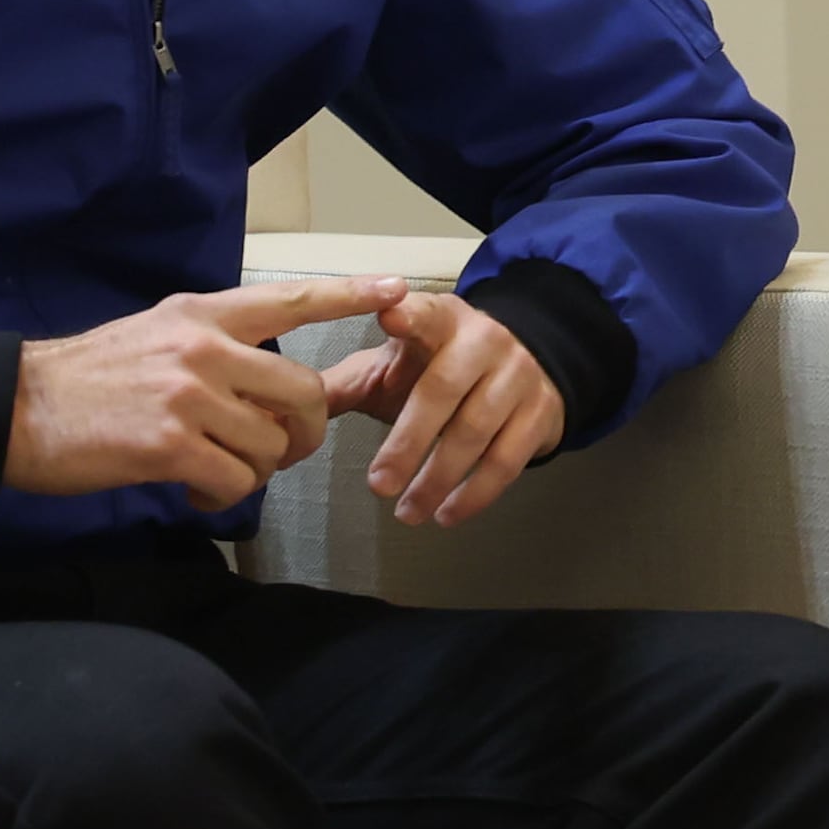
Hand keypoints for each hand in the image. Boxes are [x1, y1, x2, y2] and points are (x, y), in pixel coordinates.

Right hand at [6, 278, 403, 498]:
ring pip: (270, 445)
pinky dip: (221, 497)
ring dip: (254, 471)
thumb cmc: (87, 379)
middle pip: (301, 392)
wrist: (12, 408)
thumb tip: (268, 387)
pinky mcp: (168, 444)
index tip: (397, 288)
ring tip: (213, 473)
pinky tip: (191, 493)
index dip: (348, 294)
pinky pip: (235, 482)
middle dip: (301, 433)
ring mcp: (188, 394)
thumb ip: (215, 348)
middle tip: (277, 453)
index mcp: (202, 314)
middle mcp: (202, 346)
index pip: (291, 299)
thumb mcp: (155, 336)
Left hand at [319, 286, 567, 527]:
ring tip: (408, 513)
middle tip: (378, 485)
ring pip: (476, 430)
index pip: (425, 314)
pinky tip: (449, 514)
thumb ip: (346, 385)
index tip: (390, 316)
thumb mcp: (395, 365)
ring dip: (439, 478)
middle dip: (410, 440)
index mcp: (441, 320)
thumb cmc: (439, 368)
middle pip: (445, 388)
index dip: (410, 316)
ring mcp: (519, 375)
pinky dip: (477, 492)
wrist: (524, 364)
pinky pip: (509, 459)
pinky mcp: (542, 412)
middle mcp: (484, 340)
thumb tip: (285, 410)